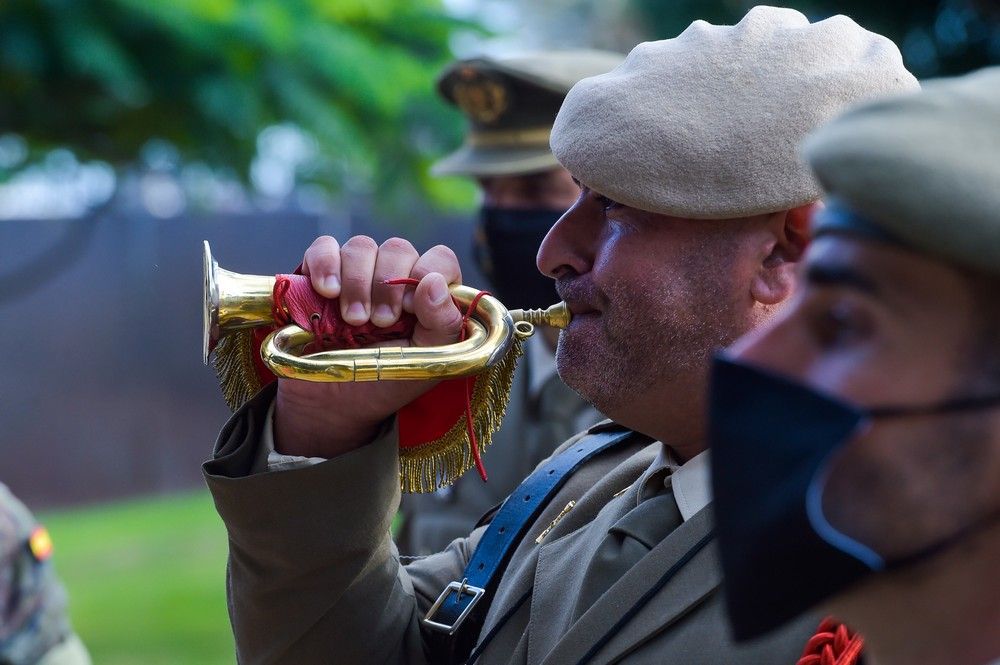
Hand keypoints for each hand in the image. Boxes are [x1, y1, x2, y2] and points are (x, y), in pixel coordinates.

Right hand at [274, 235, 463, 457]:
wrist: (332, 405)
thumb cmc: (385, 381)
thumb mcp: (424, 362)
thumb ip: (441, 324)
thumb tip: (434, 281)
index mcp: (427, 294)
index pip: (440, 259)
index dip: (428, 273)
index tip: (410, 308)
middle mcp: (394, 276)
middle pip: (398, 249)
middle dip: (388, 284)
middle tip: (380, 322)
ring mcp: (356, 272)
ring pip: (361, 246)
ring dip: (358, 281)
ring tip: (354, 320)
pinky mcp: (319, 274)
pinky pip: (323, 247)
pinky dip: (325, 264)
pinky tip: (327, 291)